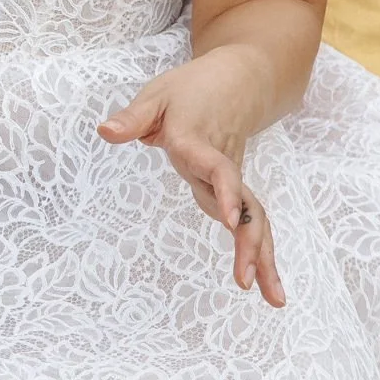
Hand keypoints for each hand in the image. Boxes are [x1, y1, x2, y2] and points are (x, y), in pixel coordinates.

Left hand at [98, 47, 285, 307]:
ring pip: (253, 219)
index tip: (231, 221)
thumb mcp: (155, 94)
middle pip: (242, 204)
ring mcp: (231, 179)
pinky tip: (264, 284)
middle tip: (245, 281)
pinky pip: (251, 221)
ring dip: (262, 258)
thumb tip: (105, 132)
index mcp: (195, 141)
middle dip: (248, 242)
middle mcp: (218, 164)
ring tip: (274, 299)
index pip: (215, 168)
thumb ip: (132, 118)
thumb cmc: (191, 89)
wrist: (240, 80)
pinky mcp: (235, 188)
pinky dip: (258, 251)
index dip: (226, 192)